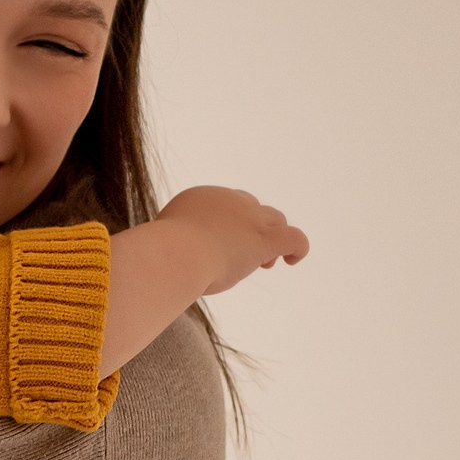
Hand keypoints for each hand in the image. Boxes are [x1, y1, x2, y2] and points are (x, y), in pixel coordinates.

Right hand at [158, 185, 308, 296]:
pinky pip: (294, 238)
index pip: (225, 205)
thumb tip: (170, 255)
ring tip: (264, 262)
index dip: (228, 225)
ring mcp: (250, 218)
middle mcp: (230, 200)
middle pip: (252, 208)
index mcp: (202, 197)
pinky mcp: (265, 240)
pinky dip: (298, 247)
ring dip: (271, 238)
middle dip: (251, 229)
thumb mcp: (161, 240)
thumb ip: (172, 242)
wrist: (174, 253)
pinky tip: (292, 260)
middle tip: (241, 254)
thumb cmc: (161, 254)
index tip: (217, 245)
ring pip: (275, 219)